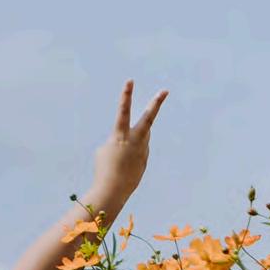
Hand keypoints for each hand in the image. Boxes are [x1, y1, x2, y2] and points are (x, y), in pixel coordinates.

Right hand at [89, 80, 166, 205]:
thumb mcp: (106, 148)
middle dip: (156, 103)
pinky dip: (129, 155)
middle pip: (148, 118)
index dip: (126, 94)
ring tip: (121, 155)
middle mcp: (135, 140)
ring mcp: (142, 150)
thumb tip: (132, 140)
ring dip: (132, 140)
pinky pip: (138, 151)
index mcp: (120, 135)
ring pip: (141, 136)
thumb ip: (120, 139)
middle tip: (165, 90)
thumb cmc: (104, 167)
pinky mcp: (145, 159)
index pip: (123, 110)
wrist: (112, 189)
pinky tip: (123, 166)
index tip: (130, 80)